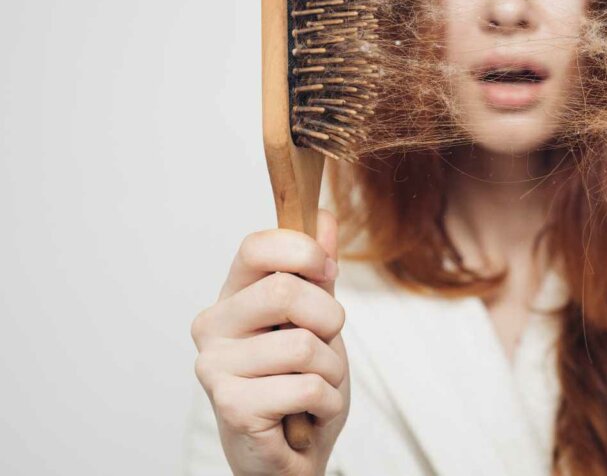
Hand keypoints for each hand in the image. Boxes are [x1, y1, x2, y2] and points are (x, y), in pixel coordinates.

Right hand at [190, 210, 349, 475]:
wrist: (287, 456)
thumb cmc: (299, 383)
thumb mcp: (317, 321)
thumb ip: (318, 272)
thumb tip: (323, 216)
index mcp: (232, 296)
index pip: (257, 247)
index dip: (303, 251)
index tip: (327, 272)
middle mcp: (212, 326)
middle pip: (285, 291)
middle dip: (329, 319)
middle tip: (327, 342)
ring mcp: (216, 366)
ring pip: (304, 345)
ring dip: (332, 370)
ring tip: (315, 385)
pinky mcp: (231, 405)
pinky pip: (307, 386)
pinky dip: (327, 401)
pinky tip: (309, 412)